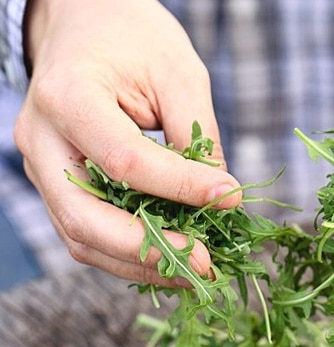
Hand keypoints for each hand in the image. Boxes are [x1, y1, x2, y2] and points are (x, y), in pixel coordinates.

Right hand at [15, 0, 238, 283]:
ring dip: (142, 264)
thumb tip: (222, 201)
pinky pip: (88, 235)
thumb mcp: (178, 73)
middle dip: (149, 250)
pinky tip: (177, 259)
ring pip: (82, 239)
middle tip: (206, 264)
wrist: (86, 26)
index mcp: (66, 97)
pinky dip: (132, 256)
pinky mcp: (58, 187)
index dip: (180, 188)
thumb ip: (199, 136)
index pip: (124, 160)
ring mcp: (42, 169)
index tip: (231, 198)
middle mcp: (40, 139)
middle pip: (84, 218)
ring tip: (198, 271)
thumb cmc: (134, 41)